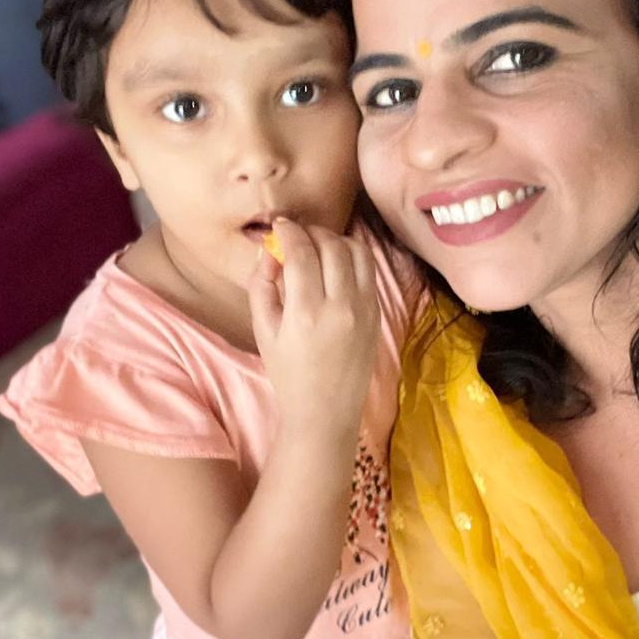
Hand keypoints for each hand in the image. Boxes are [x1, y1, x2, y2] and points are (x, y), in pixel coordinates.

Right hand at [248, 219, 380, 433]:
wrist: (325, 411)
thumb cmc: (288, 374)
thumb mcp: (263, 331)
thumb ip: (261, 286)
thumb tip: (268, 251)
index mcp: (305, 314)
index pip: (301, 252)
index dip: (288, 231)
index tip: (279, 227)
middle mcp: (339, 307)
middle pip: (330, 245)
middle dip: (311, 232)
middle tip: (296, 236)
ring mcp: (364, 309)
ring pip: (356, 251)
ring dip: (335, 240)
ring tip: (318, 246)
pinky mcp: (377, 313)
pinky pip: (368, 269)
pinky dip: (352, 257)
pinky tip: (335, 264)